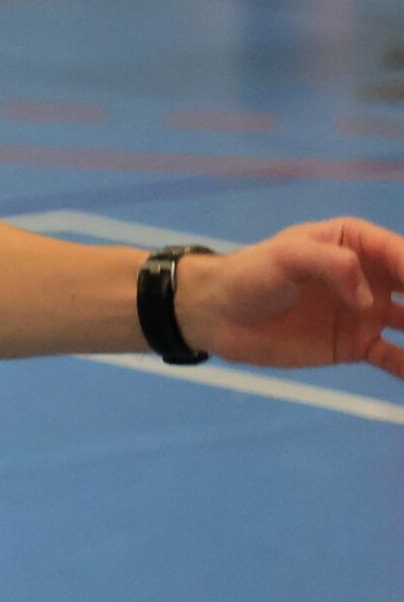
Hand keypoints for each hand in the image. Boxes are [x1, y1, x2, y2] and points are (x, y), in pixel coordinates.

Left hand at [175, 218, 403, 375]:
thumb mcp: (286, 257)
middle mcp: (371, 276)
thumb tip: (368, 296)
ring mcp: (368, 312)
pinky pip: (398, 359)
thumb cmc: (250, 274)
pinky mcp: (357, 345)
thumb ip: (331, 264)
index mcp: (356, 242)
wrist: (216, 314)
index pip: (403, 254)